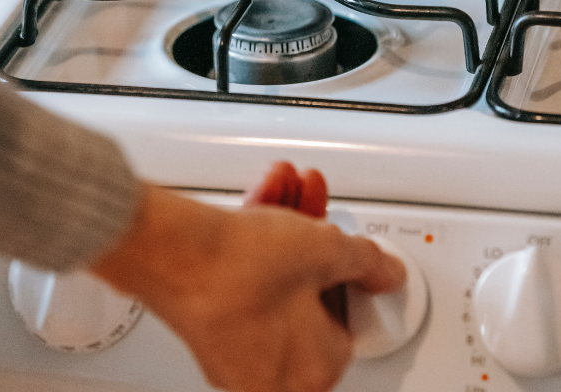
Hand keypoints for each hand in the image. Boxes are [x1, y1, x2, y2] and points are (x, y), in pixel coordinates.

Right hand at [90, 174, 404, 391]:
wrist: (175, 252)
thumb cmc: (244, 268)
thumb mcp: (328, 250)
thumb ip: (368, 262)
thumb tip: (385, 271)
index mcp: (312, 373)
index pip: (347, 324)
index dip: (348, 277)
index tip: (346, 253)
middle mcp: (272, 375)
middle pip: (307, 298)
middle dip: (312, 240)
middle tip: (317, 211)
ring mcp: (234, 350)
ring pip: (274, 282)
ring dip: (284, 229)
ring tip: (291, 187)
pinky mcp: (206, 322)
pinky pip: (244, 279)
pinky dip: (255, 242)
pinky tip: (264, 197)